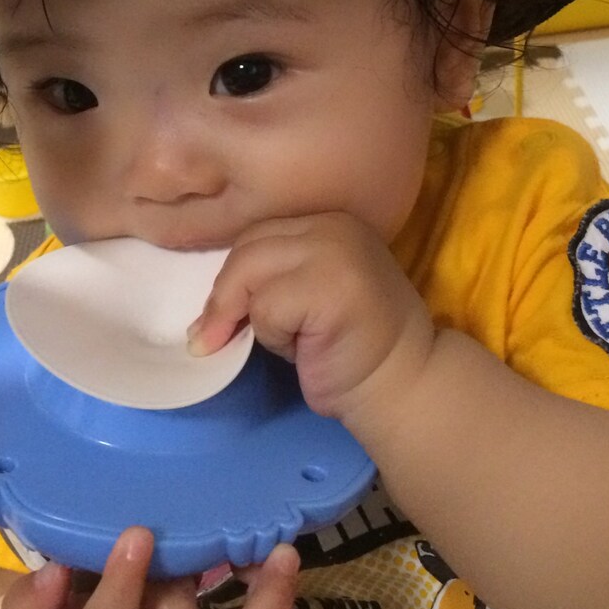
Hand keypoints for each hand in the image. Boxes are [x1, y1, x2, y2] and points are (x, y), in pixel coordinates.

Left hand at [187, 213, 436, 420]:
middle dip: (226, 298)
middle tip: (217, 339)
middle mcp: (334, 225)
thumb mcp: (305, 298)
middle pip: (247, 247)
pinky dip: (273, 337)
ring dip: (256, 320)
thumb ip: (267, 280)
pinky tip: (305, 349)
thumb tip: (204, 312)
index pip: (257, 233)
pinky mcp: (331, 286)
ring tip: (291, 342)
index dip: (233, 277)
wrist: (404, 385)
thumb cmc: (350, 349)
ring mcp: (335, 251)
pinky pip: (266, 307)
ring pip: (249, 274)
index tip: (224, 318)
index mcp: (329, 222)